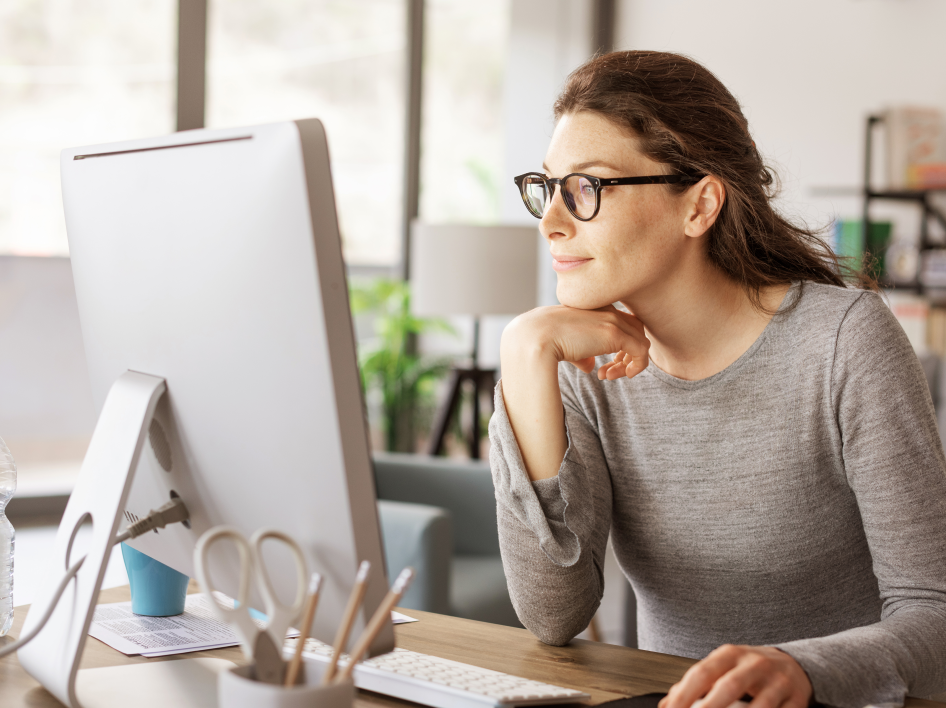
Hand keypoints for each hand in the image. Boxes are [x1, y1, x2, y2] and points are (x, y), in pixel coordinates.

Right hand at [503, 304, 649, 381]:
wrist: (536, 337)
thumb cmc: (544, 340)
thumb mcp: (566, 345)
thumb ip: (582, 353)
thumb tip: (590, 366)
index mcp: (595, 307)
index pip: (621, 322)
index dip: (618, 345)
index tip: (603, 364)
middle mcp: (607, 310)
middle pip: (635, 330)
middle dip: (626, 354)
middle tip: (608, 371)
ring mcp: (613, 321)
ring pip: (640, 342)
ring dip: (629, 363)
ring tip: (609, 376)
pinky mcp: (616, 335)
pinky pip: (642, 352)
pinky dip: (635, 367)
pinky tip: (613, 377)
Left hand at [659, 645, 811, 707]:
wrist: (793, 665)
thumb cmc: (749, 668)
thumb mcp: (723, 667)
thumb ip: (696, 683)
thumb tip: (667, 703)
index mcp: (730, 655)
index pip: (703, 672)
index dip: (685, 694)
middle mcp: (755, 664)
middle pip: (730, 686)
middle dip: (711, 707)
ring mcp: (778, 682)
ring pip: (760, 706)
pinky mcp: (796, 700)